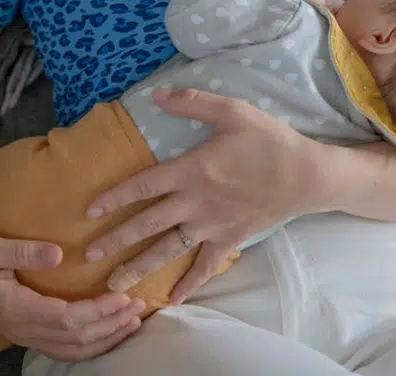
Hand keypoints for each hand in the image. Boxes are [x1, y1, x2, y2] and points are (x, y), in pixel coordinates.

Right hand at [0, 232, 145, 360]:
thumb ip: (21, 250)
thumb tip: (58, 253)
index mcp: (15, 307)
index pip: (66, 318)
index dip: (97, 311)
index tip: (121, 295)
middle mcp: (22, 328)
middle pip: (75, 339)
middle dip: (110, 325)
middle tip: (137, 306)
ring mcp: (25, 335)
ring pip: (72, 350)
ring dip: (105, 339)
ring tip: (130, 322)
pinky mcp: (27, 334)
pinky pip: (64, 350)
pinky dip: (91, 346)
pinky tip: (108, 334)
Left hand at [83, 89, 356, 303]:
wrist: (307, 175)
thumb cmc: (268, 140)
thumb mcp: (233, 111)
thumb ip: (193, 102)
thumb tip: (157, 94)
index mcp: (192, 171)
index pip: (143, 186)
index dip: (114, 197)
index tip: (88, 211)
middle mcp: (196, 203)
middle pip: (147, 224)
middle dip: (116, 240)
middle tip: (88, 254)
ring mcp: (212, 226)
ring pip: (169, 250)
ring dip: (140, 267)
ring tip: (114, 285)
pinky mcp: (230, 240)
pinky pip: (205, 267)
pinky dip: (188, 284)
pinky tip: (172, 300)